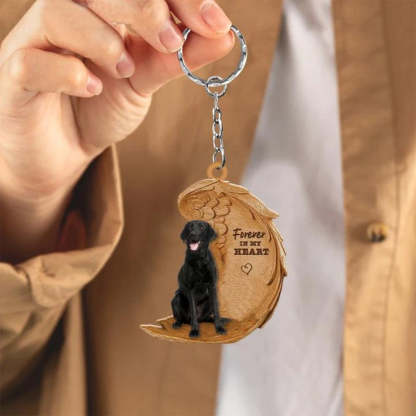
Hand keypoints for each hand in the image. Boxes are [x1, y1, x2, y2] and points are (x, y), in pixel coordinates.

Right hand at [0, 0, 233, 261]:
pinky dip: (67, 72)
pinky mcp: (15, 76)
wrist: (64, 150)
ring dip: (102, 40)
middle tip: (171, 41)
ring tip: (125, 70)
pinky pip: (31, 61)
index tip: (214, 23)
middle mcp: (68, 16)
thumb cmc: (101, 108)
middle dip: (143, 7)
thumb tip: (223, 36)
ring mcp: (36, 43)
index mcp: (102, 12)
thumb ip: (175, 59)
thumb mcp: (144, 82)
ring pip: (58, 13)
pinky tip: (91, 88)